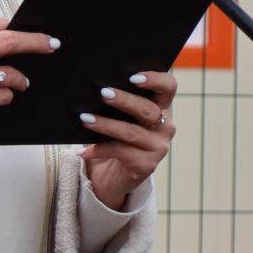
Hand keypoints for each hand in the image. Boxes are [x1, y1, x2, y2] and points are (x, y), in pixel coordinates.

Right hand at [0, 17, 58, 140]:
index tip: (37, 32)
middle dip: (35, 42)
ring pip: (9, 73)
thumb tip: (15, 37)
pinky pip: (4, 96)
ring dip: (19, 79)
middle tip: (52, 45)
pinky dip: (5, 97)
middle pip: (8, 41)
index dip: (19, 28)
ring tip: (18, 83)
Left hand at [80, 71, 176, 209]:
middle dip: (124, 100)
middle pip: (148, 109)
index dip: (155, 79)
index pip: (168, 87)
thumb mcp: (117, 116)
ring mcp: (158, 147)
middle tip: (103, 93)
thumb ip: (115, 101)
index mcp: (161, 107)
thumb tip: (96, 87)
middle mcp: (165, 126)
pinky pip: (121, 152)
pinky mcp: (147, 165)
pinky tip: (85, 150)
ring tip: (85, 118)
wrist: (112, 176)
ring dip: (106, 124)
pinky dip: (100, 149)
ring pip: (132, 132)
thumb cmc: (113, 138)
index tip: (133, 77)